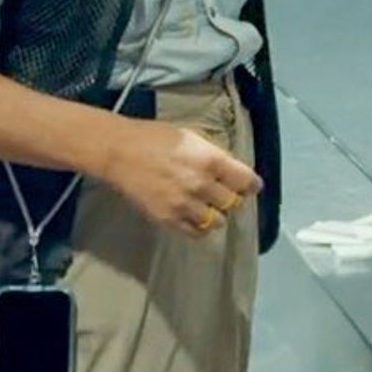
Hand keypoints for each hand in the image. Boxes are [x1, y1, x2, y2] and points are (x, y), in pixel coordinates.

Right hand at [100, 120, 260, 235]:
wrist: (120, 153)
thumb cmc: (156, 138)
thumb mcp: (193, 138)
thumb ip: (214, 156)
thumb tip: (231, 171)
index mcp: (211, 160)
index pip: (246, 181)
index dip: (251, 185)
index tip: (250, 187)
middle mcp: (202, 184)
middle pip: (234, 203)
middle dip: (232, 198)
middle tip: (224, 194)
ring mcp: (185, 204)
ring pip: (218, 221)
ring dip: (217, 214)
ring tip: (208, 206)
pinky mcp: (168, 219)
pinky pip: (196, 233)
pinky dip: (200, 227)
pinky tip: (195, 217)